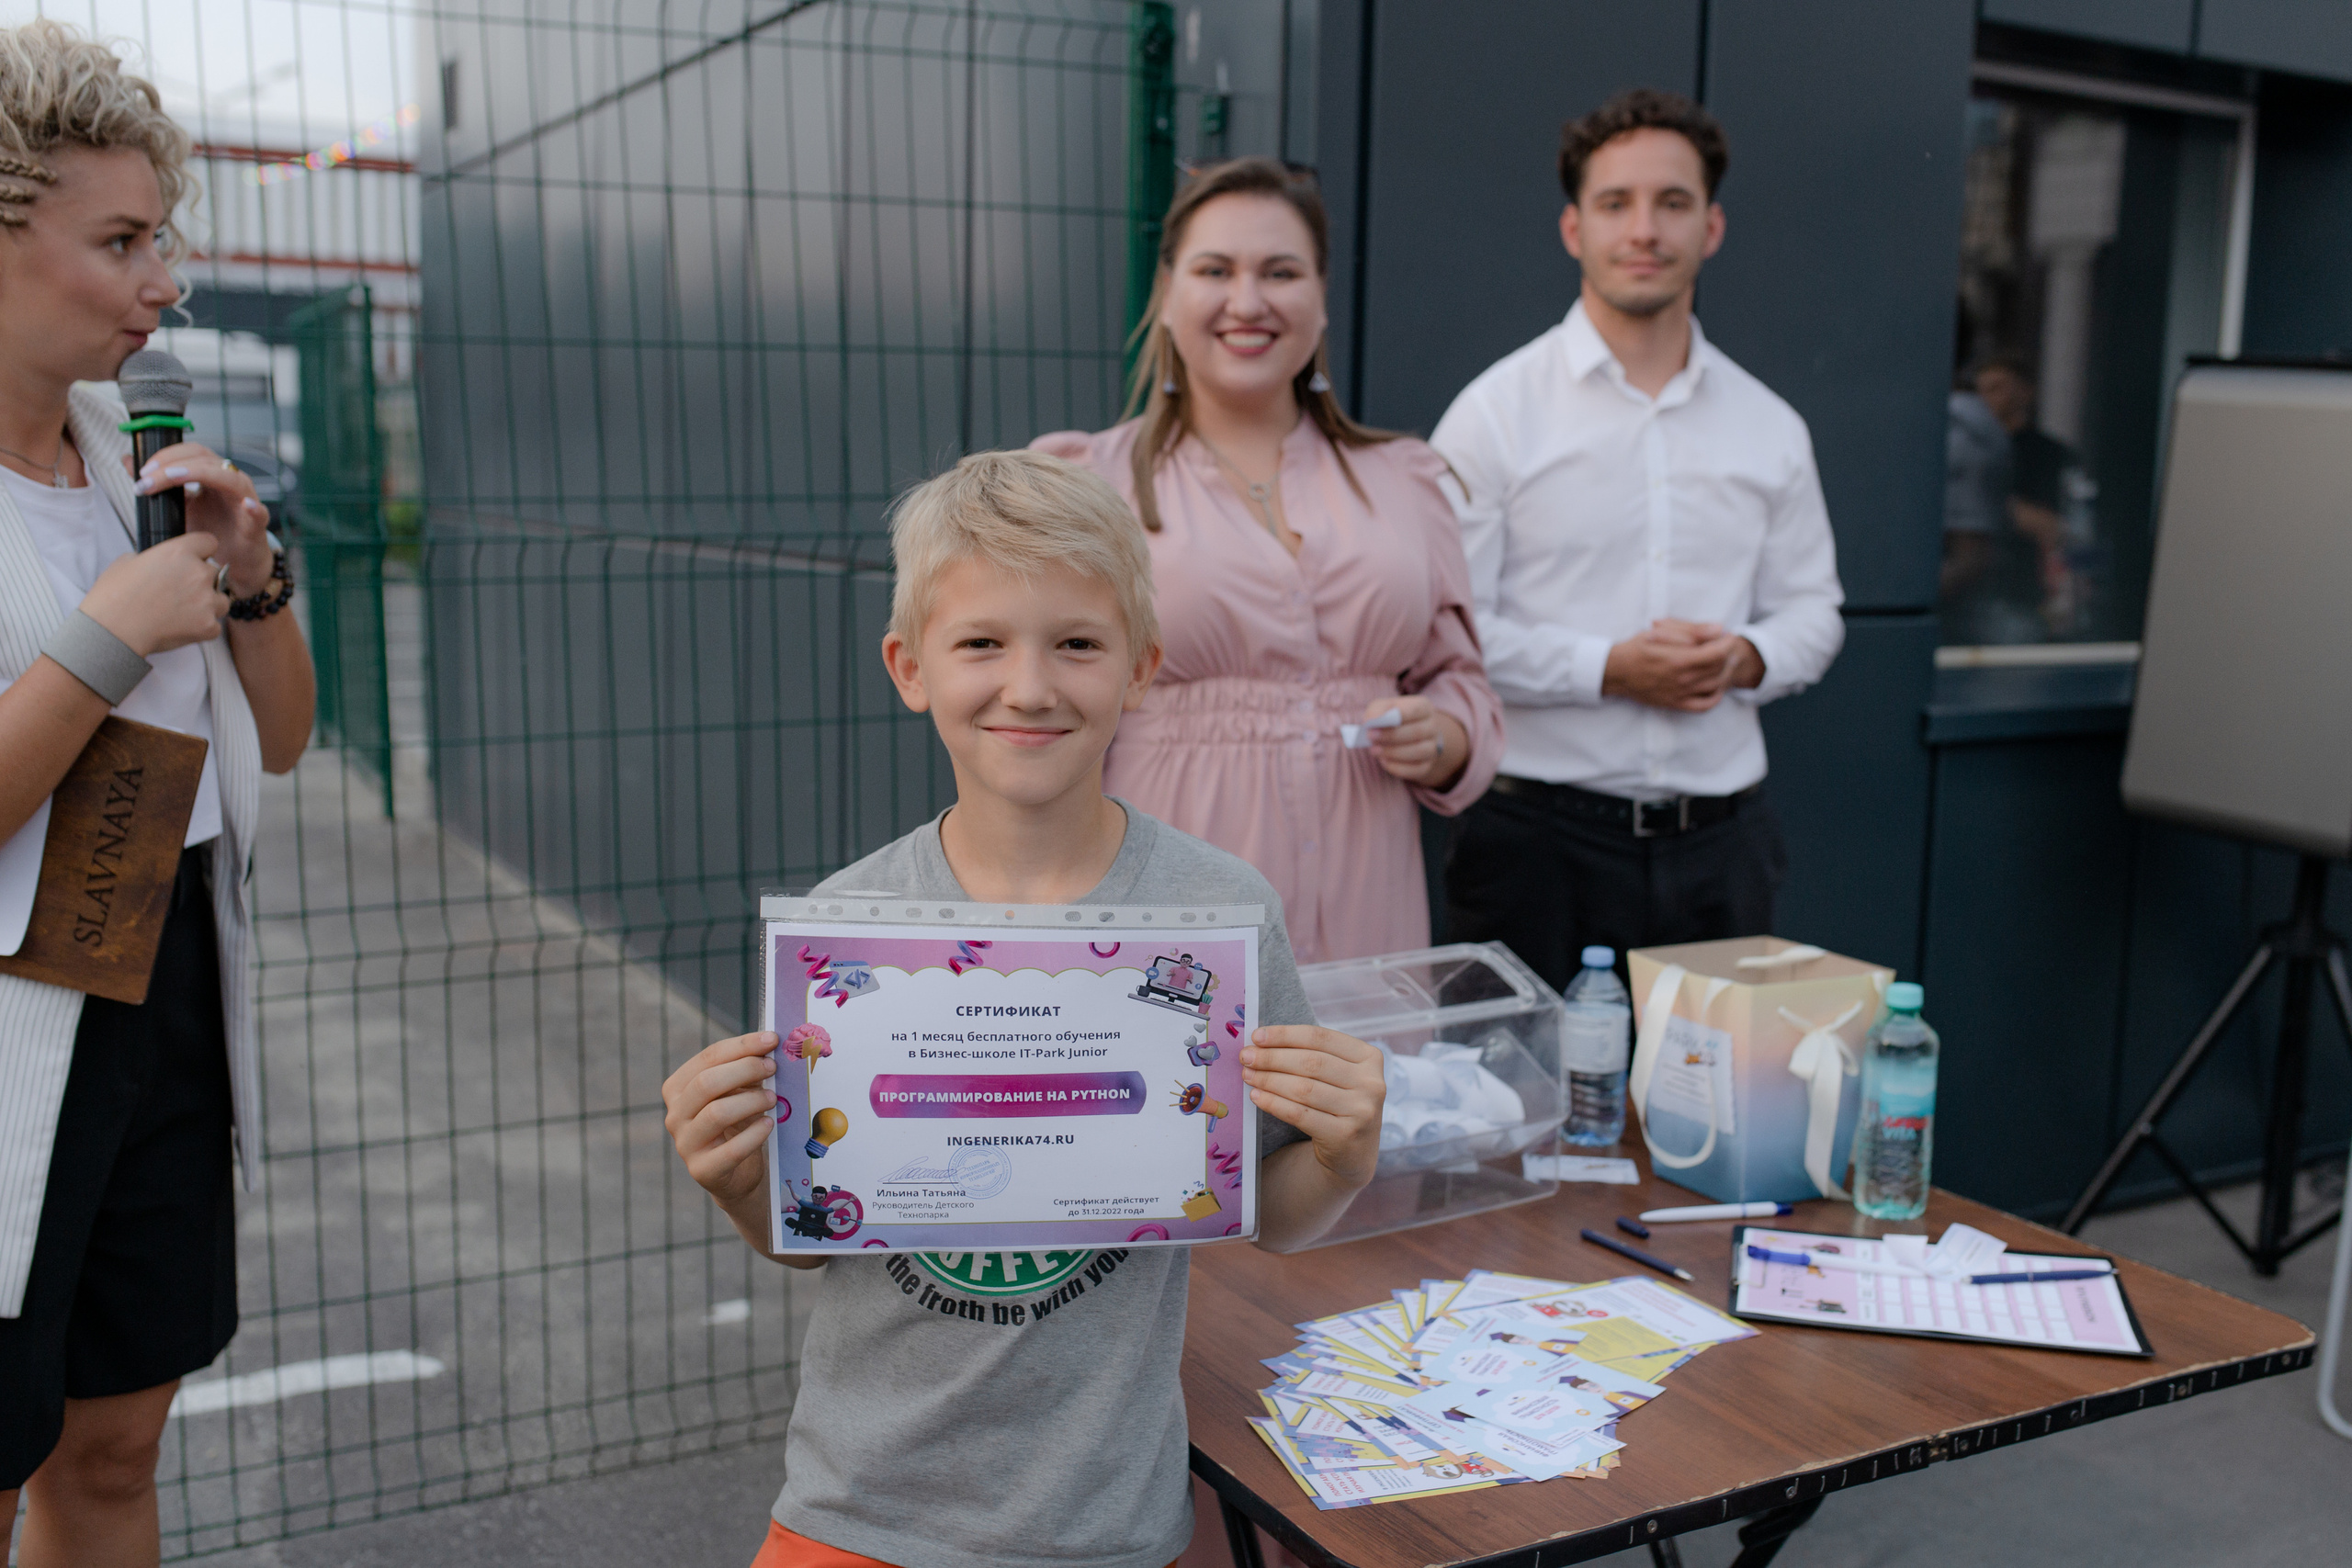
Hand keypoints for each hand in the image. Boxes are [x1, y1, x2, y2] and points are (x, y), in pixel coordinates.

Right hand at [77, 531, 228, 655]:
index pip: (209, 542)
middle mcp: (198, 573)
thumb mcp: (128, 561)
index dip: (201, 551)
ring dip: (209, 604)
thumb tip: (159, 563)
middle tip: (180, 593)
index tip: (196, 559)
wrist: (113, 630)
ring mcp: (207, 600)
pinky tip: (181, 628)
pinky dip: (202, 628)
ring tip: (183, 612)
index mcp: (179, 552)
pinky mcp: (208, 625)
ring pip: (221, 599)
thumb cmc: (114, 596)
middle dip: (202, 581)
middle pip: (215, 573)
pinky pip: (215, 626)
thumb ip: (153, 557)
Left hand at [131, 443, 273, 595]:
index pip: (189, 452)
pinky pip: (259, 512)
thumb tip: (129, 461)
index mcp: (211, 474)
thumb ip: (158, 483)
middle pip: (204, 458)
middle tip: (147, 477)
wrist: (235, 562)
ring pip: (228, 477)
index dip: (165, 456)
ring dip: (199, 474)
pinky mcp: (257, 524)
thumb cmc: (212, 532)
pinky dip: (253, 508)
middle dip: (172, 464)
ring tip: (172, 479)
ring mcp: (246, 499)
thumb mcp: (179, 506)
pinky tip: (246, 506)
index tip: (141, 472)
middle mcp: (229, 481)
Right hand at [662, 1031, 778, 1205]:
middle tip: (772, 1067)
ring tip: (773, 1098)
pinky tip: (768, 1125)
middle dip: (745, 1069)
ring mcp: (685, 1144)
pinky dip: (754, 1134)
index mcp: (678, 1088)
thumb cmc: (738, 1123)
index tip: (771, 1039)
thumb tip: (769, 1046)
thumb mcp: (739, 1093)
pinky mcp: (703, 1170)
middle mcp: (675, 1115)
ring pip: (716, 1113)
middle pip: (707, 1083)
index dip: (741, 1045)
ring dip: (751, 1101)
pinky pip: (731, 1150)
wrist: (737, 1173)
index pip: (708, 1058)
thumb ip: (747, 1071)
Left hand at [1241, 1026, 1384, 1188]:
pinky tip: (1257, 1096)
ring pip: (1304, 1088)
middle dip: (1273, 1058)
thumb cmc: (1337, 1103)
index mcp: (1370, 1057)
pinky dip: (1274, 1103)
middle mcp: (1372, 1082)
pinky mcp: (1345, 1135)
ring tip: (1248, 1075)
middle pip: (1311, 1062)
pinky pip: (1300, 1114)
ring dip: (1269, 1080)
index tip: (1257, 1036)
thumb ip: (1311, 1055)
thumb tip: (1261, 1043)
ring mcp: (1362, 1110)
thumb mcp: (1338, 1075)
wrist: (1353, 1152)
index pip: (1321, 1038)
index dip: (1285, 1035)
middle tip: (1246, 1056)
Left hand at [1363, 694, 1468, 787]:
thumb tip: (1370, 721)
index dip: (1397, 716)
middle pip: (1417, 732)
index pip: (1415, 710)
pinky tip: (1384, 761)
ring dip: (1393, 752)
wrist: (1406, 736)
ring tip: (1374, 750)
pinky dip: (1397, 767)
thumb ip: (1376, 711)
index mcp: (1423, 707)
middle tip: (1370, 737)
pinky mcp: (1427, 765)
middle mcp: (1432, 726)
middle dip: (1391, 735)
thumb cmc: (1392, 719)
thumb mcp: (1383, 708)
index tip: (1374, 722)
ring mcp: (1432, 747)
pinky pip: (1415, 769)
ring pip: (1418, 751)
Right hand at [1602, 622, 1761, 710]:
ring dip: (1724, 672)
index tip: (1727, 635)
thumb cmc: (1638, 648)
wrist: (1616, 672)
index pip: (1718, 652)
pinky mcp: (1676, 704)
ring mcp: (1680, 694)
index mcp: (1680, 658)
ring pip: (1715, 685)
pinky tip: (1715, 686)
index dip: (1727, 642)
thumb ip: (1692, 630)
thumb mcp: (1662, 631)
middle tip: (1723, 645)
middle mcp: (1683, 679)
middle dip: (1727, 654)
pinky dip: (1716, 697)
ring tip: (1720, 661)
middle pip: (1719, 668)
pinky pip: (1704, 705)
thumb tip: (1719, 630)